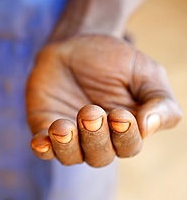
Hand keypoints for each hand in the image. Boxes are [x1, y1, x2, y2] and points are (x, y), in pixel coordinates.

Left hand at [26, 35, 181, 166]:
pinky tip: (41, 141)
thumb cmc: (113, 60)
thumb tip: (147, 128)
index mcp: (125, 130)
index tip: (120, 115)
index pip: (128, 146)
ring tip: (64, 126)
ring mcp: (70, 134)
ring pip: (70, 156)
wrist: (76, 43)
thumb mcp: (145, 73)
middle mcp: (97, 138)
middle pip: (99, 156)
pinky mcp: (44, 126)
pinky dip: (42, 148)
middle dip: (95, 138)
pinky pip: (43, 147)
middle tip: (90, 112)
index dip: (125, 136)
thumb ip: (159, 100)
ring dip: (67, 145)